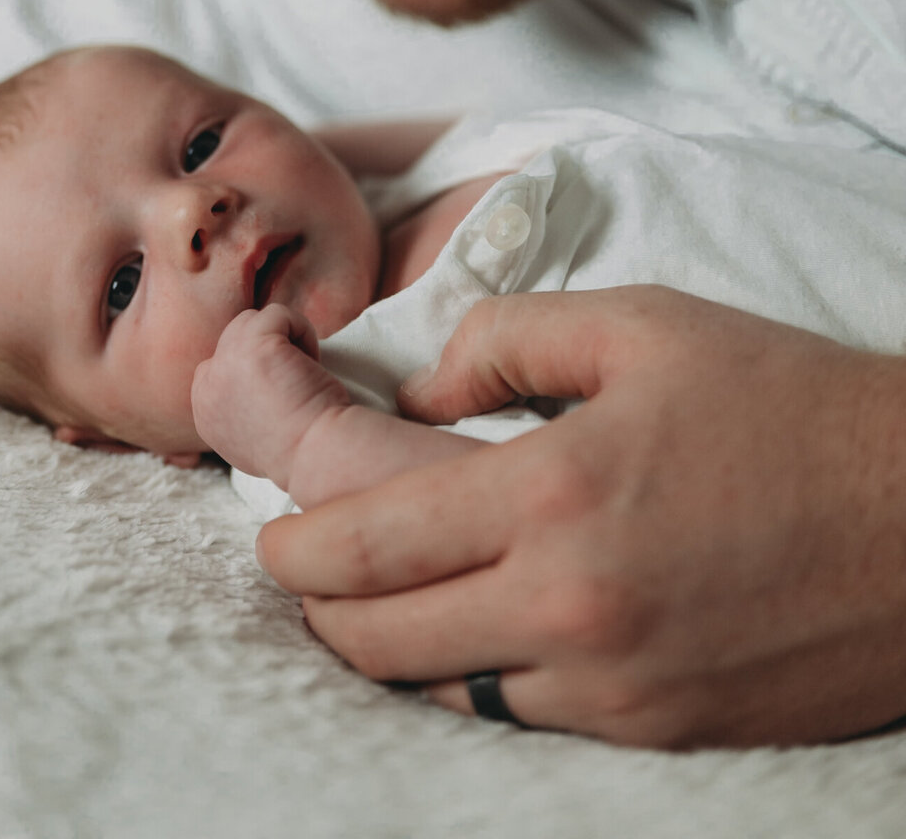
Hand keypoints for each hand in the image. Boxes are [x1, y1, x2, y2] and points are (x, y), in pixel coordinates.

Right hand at [192, 307, 349, 486]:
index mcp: (204, 411)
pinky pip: (278, 313)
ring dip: (284, 338)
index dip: (255, 369)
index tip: (281, 396)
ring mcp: (226, 362)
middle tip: (293, 383)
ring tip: (302, 370)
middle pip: (234, 338)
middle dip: (267, 351)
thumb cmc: (300, 449)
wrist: (317, 456)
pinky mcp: (254, 345)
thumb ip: (237, 407)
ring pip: (253, 321)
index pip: (220, 365)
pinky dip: (303, 331)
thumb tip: (251, 378)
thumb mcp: (249, 437)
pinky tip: (312, 363)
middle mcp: (207, 386)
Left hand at [256, 287, 905, 746]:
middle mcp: (568, 609)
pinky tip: (482, 631)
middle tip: (310, 567)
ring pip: (442, 693)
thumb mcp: (641, 324)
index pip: (366, 548)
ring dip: (391, 650)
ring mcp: (615, 687)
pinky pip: (525, 719)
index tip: (272, 533)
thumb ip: (506, 339)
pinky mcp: (660, 732)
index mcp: (551, 495)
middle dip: (319, 605)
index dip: (293, 546)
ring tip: (386, 599)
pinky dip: (478, 679)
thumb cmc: (785, 403)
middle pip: (378, 640)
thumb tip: (421, 392)